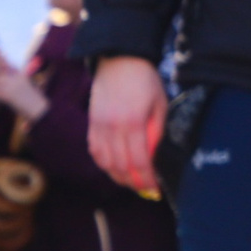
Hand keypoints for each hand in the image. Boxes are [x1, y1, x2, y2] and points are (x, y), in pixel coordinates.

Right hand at [89, 56, 167, 192]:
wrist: (119, 59)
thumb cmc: (145, 80)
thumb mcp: (160, 105)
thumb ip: (156, 132)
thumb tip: (153, 157)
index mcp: (133, 122)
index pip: (139, 161)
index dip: (146, 179)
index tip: (155, 189)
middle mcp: (112, 127)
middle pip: (120, 166)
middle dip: (134, 182)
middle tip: (145, 191)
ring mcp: (98, 125)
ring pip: (105, 162)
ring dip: (118, 177)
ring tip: (131, 183)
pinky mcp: (91, 123)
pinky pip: (95, 151)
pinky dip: (104, 164)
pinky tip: (115, 169)